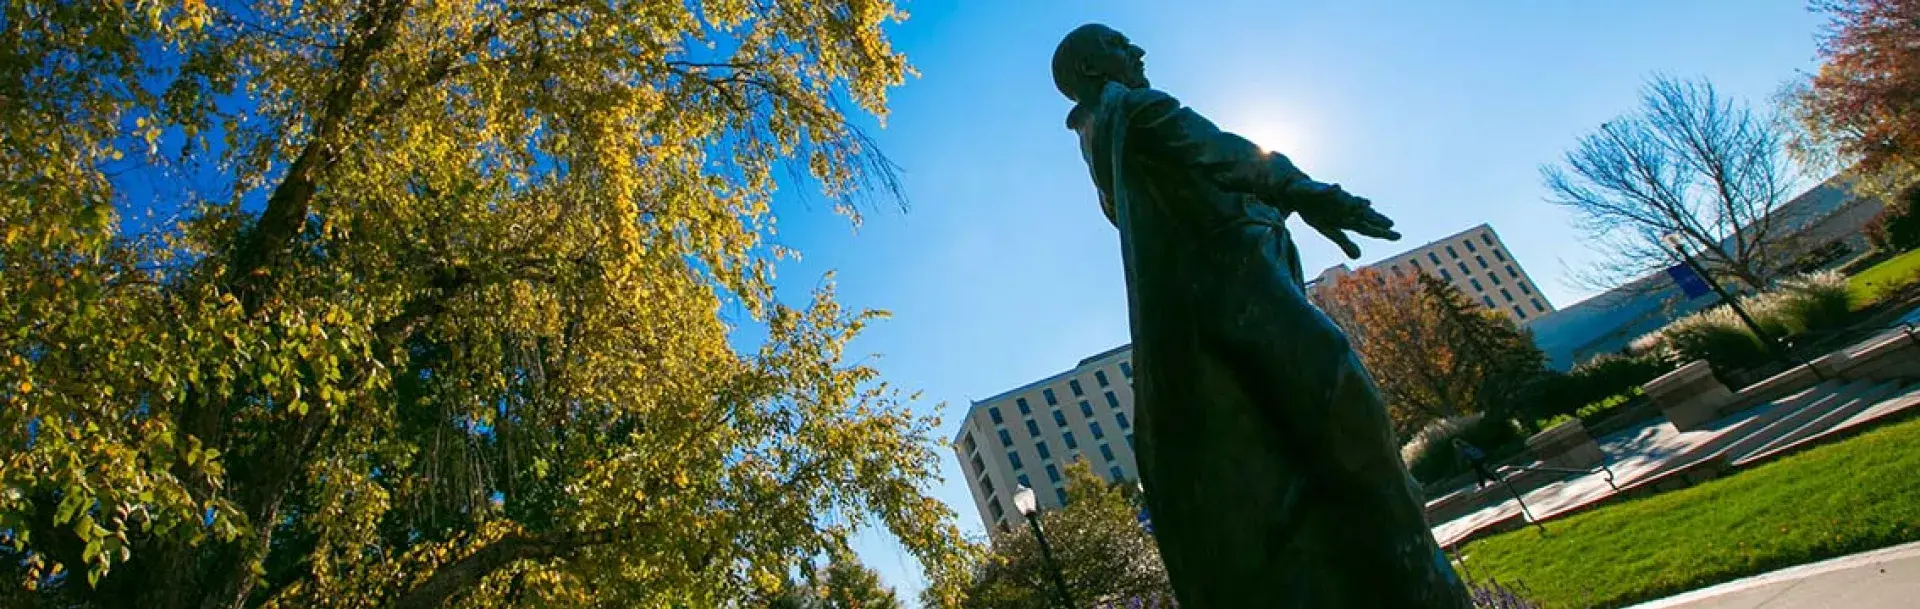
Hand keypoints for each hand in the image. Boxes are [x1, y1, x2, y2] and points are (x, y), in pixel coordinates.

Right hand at [1285, 182, 1399, 258]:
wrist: (1298, 192)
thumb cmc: (1316, 211)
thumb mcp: (1329, 230)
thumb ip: (1344, 242)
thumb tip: (1360, 256)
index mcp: (1347, 219)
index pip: (1368, 227)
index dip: (1382, 232)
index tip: (1398, 236)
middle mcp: (1344, 207)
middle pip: (1361, 214)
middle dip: (1374, 218)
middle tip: (1390, 224)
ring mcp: (1333, 198)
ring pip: (1345, 200)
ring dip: (1355, 202)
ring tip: (1367, 204)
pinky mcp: (1319, 190)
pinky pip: (1325, 190)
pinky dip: (1331, 189)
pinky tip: (1336, 188)